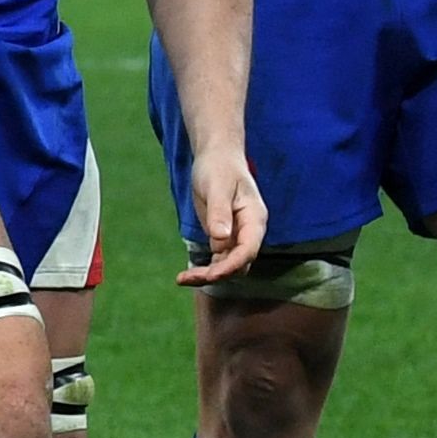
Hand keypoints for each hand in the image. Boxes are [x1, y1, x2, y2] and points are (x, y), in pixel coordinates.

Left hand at [178, 153, 267, 287]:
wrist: (216, 158)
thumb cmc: (218, 168)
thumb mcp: (217, 187)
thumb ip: (220, 212)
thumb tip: (221, 238)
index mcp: (254, 219)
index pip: (248, 250)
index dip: (232, 265)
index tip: (212, 275)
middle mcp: (249, 231)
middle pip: (239, 263)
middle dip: (217, 274)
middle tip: (187, 279)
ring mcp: (237, 236)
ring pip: (228, 265)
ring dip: (208, 275)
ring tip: (182, 280)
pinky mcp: (224, 237)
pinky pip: (218, 260)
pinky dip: (205, 269)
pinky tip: (185, 276)